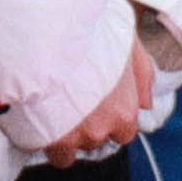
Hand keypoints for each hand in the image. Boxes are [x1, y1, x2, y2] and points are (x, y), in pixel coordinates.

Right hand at [30, 22, 151, 167]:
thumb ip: (142, 75)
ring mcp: (69, 136)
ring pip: (68, 150)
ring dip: (62, 132)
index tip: (97, 103)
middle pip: (95, 140)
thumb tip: (146, 103)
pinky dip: (39, 136)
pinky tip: (35, 112)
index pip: (124, 133)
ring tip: (51, 105)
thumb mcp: (127, 43)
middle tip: (71, 96)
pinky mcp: (41, 136)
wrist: (45, 30)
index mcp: (123, 111)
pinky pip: (41, 149)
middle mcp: (99, 129)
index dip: (111, 117)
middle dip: (85, 123)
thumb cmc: (88, 31)